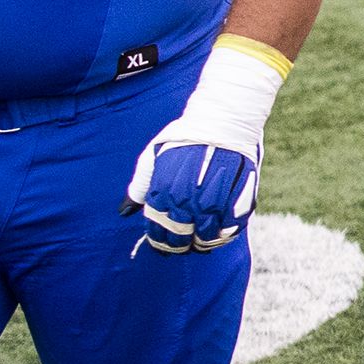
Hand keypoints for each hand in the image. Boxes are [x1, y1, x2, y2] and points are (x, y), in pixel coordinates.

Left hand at [124, 39, 283, 253]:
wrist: (225, 118)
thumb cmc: (186, 136)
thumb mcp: (154, 155)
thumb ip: (139, 185)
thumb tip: (124, 211)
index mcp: (163, 189)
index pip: (157, 228)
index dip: (158, 240)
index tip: (161, 243)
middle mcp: (186, 199)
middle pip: (179, 237)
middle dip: (177, 244)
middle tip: (180, 245)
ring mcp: (213, 201)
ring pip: (204, 237)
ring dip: (200, 242)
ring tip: (199, 240)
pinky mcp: (238, 200)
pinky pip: (229, 230)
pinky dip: (223, 236)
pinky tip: (218, 232)